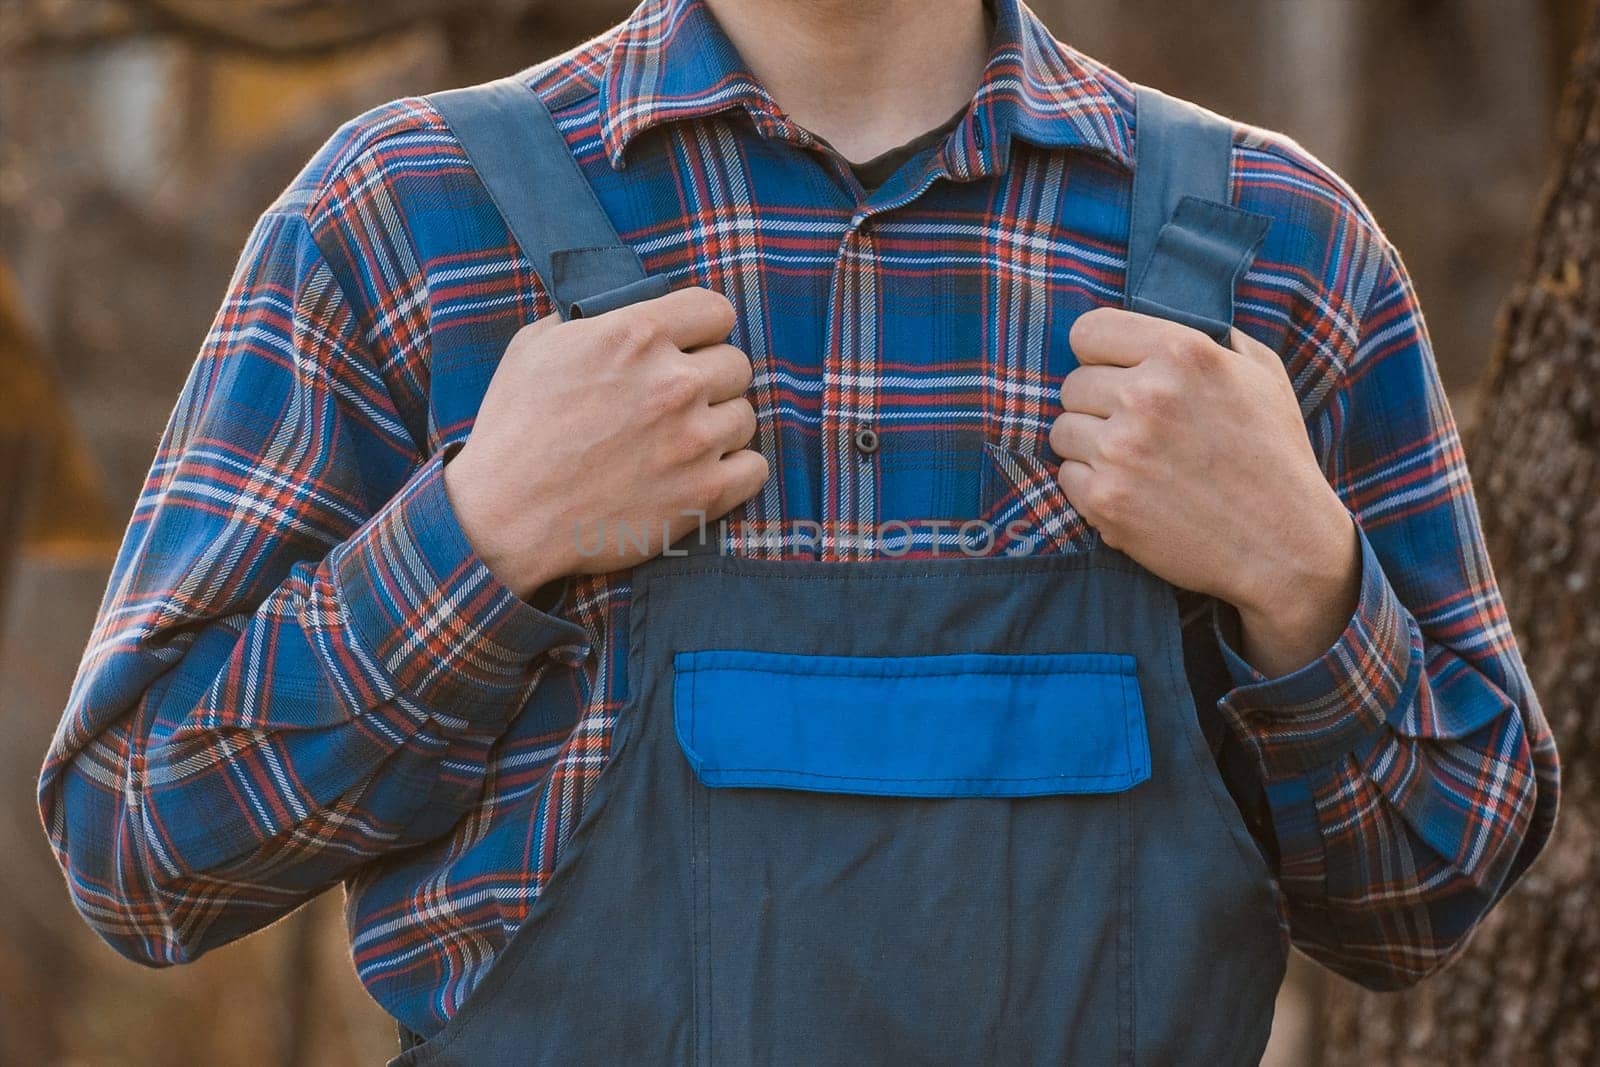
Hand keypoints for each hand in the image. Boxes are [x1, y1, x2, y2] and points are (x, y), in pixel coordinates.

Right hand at [443, 286, 768, 597]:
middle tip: (676, 403)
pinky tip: (701, 473)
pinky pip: (754, 468)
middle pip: (736, 364)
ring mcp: (693, 441)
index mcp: (636, 336)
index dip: (702, 329)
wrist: (504, 518)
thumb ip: (594, 321)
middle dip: (709, 380)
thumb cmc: (513, 430)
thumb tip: (626, 310)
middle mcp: (674, 383)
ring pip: (745, 416)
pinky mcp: (703, 494)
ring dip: (719, 427)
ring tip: (680, 443)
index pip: (716, 310)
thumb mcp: (537, 347)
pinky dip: (735, 471)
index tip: (689, 347)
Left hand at [1049, 308, 1360, 672]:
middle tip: (1136, 429)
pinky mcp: (1106, 500)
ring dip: (1089, 445)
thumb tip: (1168, 314)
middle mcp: (1146, 395)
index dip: (1098, 354)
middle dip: (1097, 405)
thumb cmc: (1275, 455)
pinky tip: (1132, 491)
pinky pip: (1066, 477)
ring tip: (1135, 462)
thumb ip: (1211, 337)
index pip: (1088, 331)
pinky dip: (1090, 486)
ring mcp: (1121, 449)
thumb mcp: (1261, 374)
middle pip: (1072, 385)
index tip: (1114, 372)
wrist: (1284, 545)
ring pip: (1062, 431)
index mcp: (1182, 352)